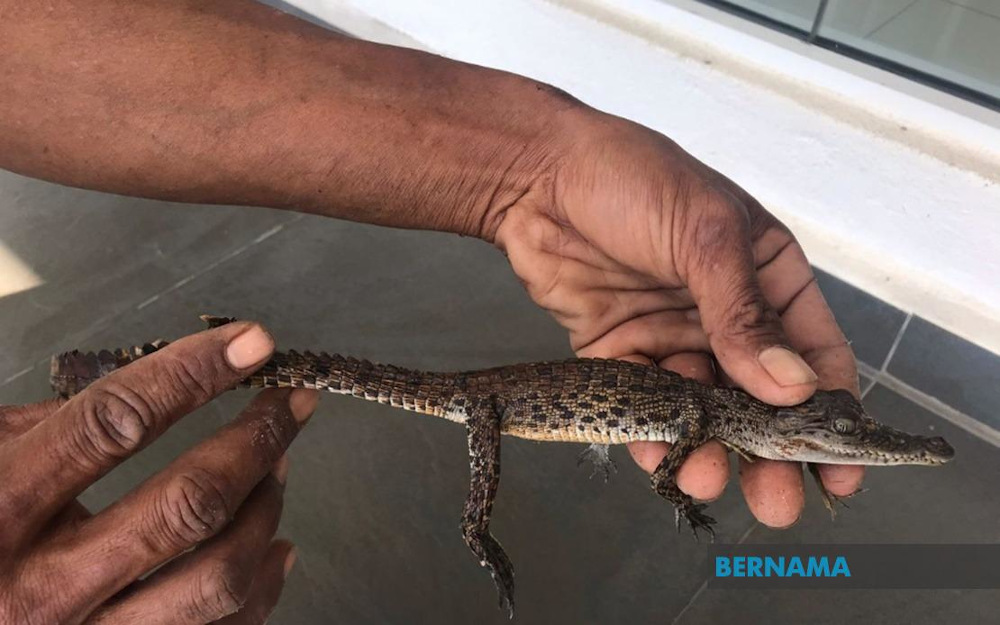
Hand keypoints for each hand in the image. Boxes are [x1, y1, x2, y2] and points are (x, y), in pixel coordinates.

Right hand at [0, 322, 316, 623]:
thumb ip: (56, 425)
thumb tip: (167, 385)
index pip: (115, 423)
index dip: (193, 373)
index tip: (254, 343)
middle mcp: (42, 589)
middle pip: (188, 505)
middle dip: (257, 441)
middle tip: (291, 402)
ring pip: (218, 576)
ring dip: (265, 509)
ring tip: (278, 467)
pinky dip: (263, 582)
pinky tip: (274, 544)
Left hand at [494, 111, 862, 527]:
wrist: (535, 174)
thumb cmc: (632, 178)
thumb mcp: (704, 235)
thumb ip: (744, 313)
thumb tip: (793, 385)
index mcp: (768, 276)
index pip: (815, 353)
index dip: (829, 413)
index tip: (837, 467)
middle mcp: (727, 315)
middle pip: (759, 397)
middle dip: (768, 451)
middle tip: (776, 502)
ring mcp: (674, 337)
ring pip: (702, 409)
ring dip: (707, 447)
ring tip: (704, 477)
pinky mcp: (621, 353)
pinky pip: (643, 404)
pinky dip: (651, 433)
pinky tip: (657, 456)